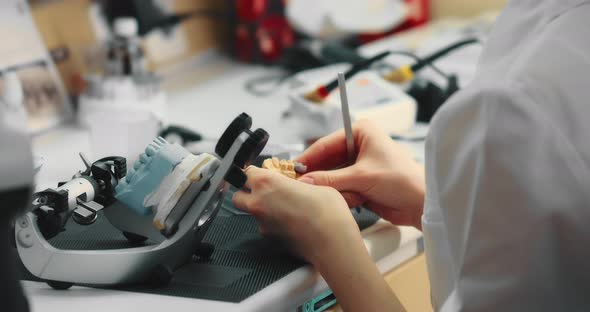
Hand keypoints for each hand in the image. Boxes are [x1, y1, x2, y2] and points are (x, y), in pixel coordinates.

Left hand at [232, 166, 361, 264]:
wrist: (332, 242)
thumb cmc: (327, 212)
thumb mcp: (316, 186)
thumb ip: (300, 184)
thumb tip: (299, 186)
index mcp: (267, 183)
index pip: (247, 173)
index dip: (255, 173)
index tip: (264, 173)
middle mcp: (259, 203)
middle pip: (238, 196)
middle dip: (247, 194)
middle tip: (266, 192)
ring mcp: (263, 224)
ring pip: (252, 215)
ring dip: (263, 211)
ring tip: (287, 210)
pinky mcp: (270, 241)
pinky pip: (267, 229)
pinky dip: (275, 226)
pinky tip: (293, 225)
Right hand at [296, 119, 424, 228]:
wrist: (423, 204)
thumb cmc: (401, 180)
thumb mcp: (362, 177)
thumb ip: (330, 179)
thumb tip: (304, 183)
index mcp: (361, 132)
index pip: (325, 144)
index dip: (308, 158)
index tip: (291, 171)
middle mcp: (358, 145)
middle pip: (326, 161)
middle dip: (320, 177)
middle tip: (302, 188)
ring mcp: (359, 165)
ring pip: (332, 177)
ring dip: (336, 189)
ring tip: (348, 196)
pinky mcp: (360, 182)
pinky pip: (340, 189)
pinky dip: (344, 196)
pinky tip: (357, 200)